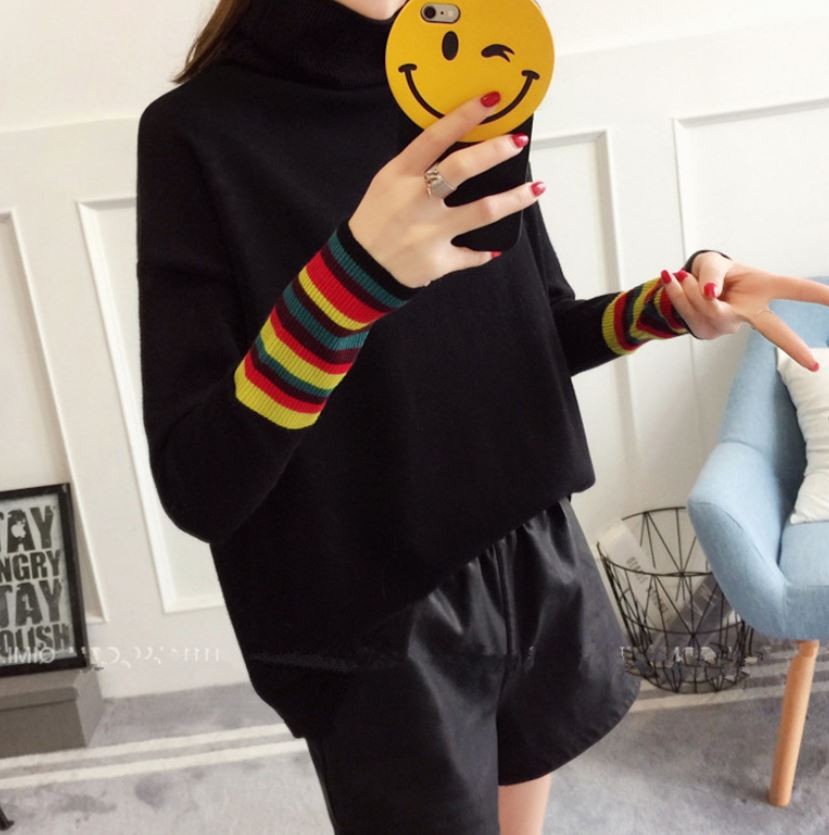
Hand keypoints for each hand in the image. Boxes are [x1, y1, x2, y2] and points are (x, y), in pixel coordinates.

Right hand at [348, 90, 544, 289]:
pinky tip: (495, 247)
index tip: (491, 100)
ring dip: (514, 199)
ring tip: (536, 188)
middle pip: (462, 169)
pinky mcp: (438, 261)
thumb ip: (417, 166)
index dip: (465, 116)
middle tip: (517, 142)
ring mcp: (429, 233)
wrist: (359, 269)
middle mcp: (416, 201)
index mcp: (400, 175)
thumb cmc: (376, 219)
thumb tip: (461, 145)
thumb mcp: (387, 183)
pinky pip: (470, 254)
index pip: (435, 137)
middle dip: (495, 151)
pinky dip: (483, 251)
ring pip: (482, 211)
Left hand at [662, 252, 828, 371]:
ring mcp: (729, 324)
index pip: (794, 289)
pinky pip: (689, 313)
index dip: (818, 295)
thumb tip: (709, 293)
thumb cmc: (712, 273)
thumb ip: (713, 274)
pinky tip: (669, 277)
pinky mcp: (706, 330)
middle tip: (814, 366)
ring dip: (691, 288)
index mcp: (763, 289)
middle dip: (794, 346)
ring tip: (682, 274)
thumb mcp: (714, 264)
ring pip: (711, 309)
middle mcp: (750, 311)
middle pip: (774, 330)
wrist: (687, 284)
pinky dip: (676, 292)